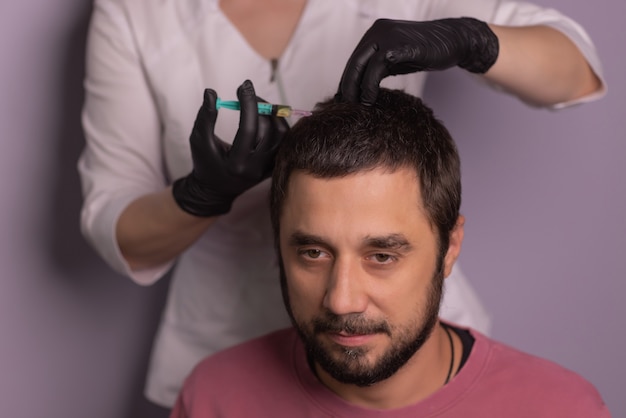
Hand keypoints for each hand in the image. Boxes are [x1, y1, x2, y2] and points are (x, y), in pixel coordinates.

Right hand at [173, 80, 287, 216]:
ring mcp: (267, 168)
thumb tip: (211, 92)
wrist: (215, 189)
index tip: (244, 86)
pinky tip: (267, 117)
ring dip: (273, 114)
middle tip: (248, 93)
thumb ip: (205, 116)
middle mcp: (255, 168)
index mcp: (236, 163)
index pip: (247, 128)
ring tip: (259, 104)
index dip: (248, 103)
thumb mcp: (198, 139)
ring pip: (281, 135)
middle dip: (260, 106)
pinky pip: (283, 142)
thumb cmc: (204, 162)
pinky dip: (279, 126)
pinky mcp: (273, 166)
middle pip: (267, 130)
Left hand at [338, 18, 498, 104]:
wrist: (453, 41)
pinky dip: (369, 87)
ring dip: (356, 89)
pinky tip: (370, 100)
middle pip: (353, 62)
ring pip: (361, 66)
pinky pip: (375, 69)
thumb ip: (379, 67)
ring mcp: (387, 36)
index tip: (343, 99)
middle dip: (347, 86)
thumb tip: (361, 87)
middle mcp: (377, 31)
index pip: (354, 59)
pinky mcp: (397, 46)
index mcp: (375, 32)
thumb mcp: (397, 58)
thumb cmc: (425, 51)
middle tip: (344, 106)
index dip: (347, 80)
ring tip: (357, 107)